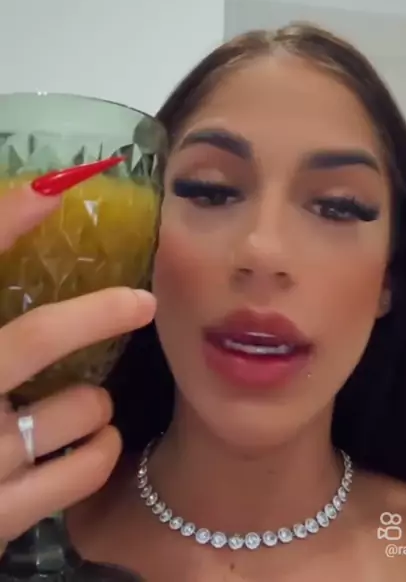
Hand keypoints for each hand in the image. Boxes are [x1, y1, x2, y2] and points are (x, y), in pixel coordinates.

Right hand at [0, 182, 155, 542]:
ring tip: (86, 404)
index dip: (5, 222)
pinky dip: (100, 451)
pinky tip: (90, 446)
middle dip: (99, 314)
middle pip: (37, 338)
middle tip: (142, 302)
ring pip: (78, 407)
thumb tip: (33, 218)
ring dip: (94, 402)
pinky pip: (85, 467)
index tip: (53, 188)